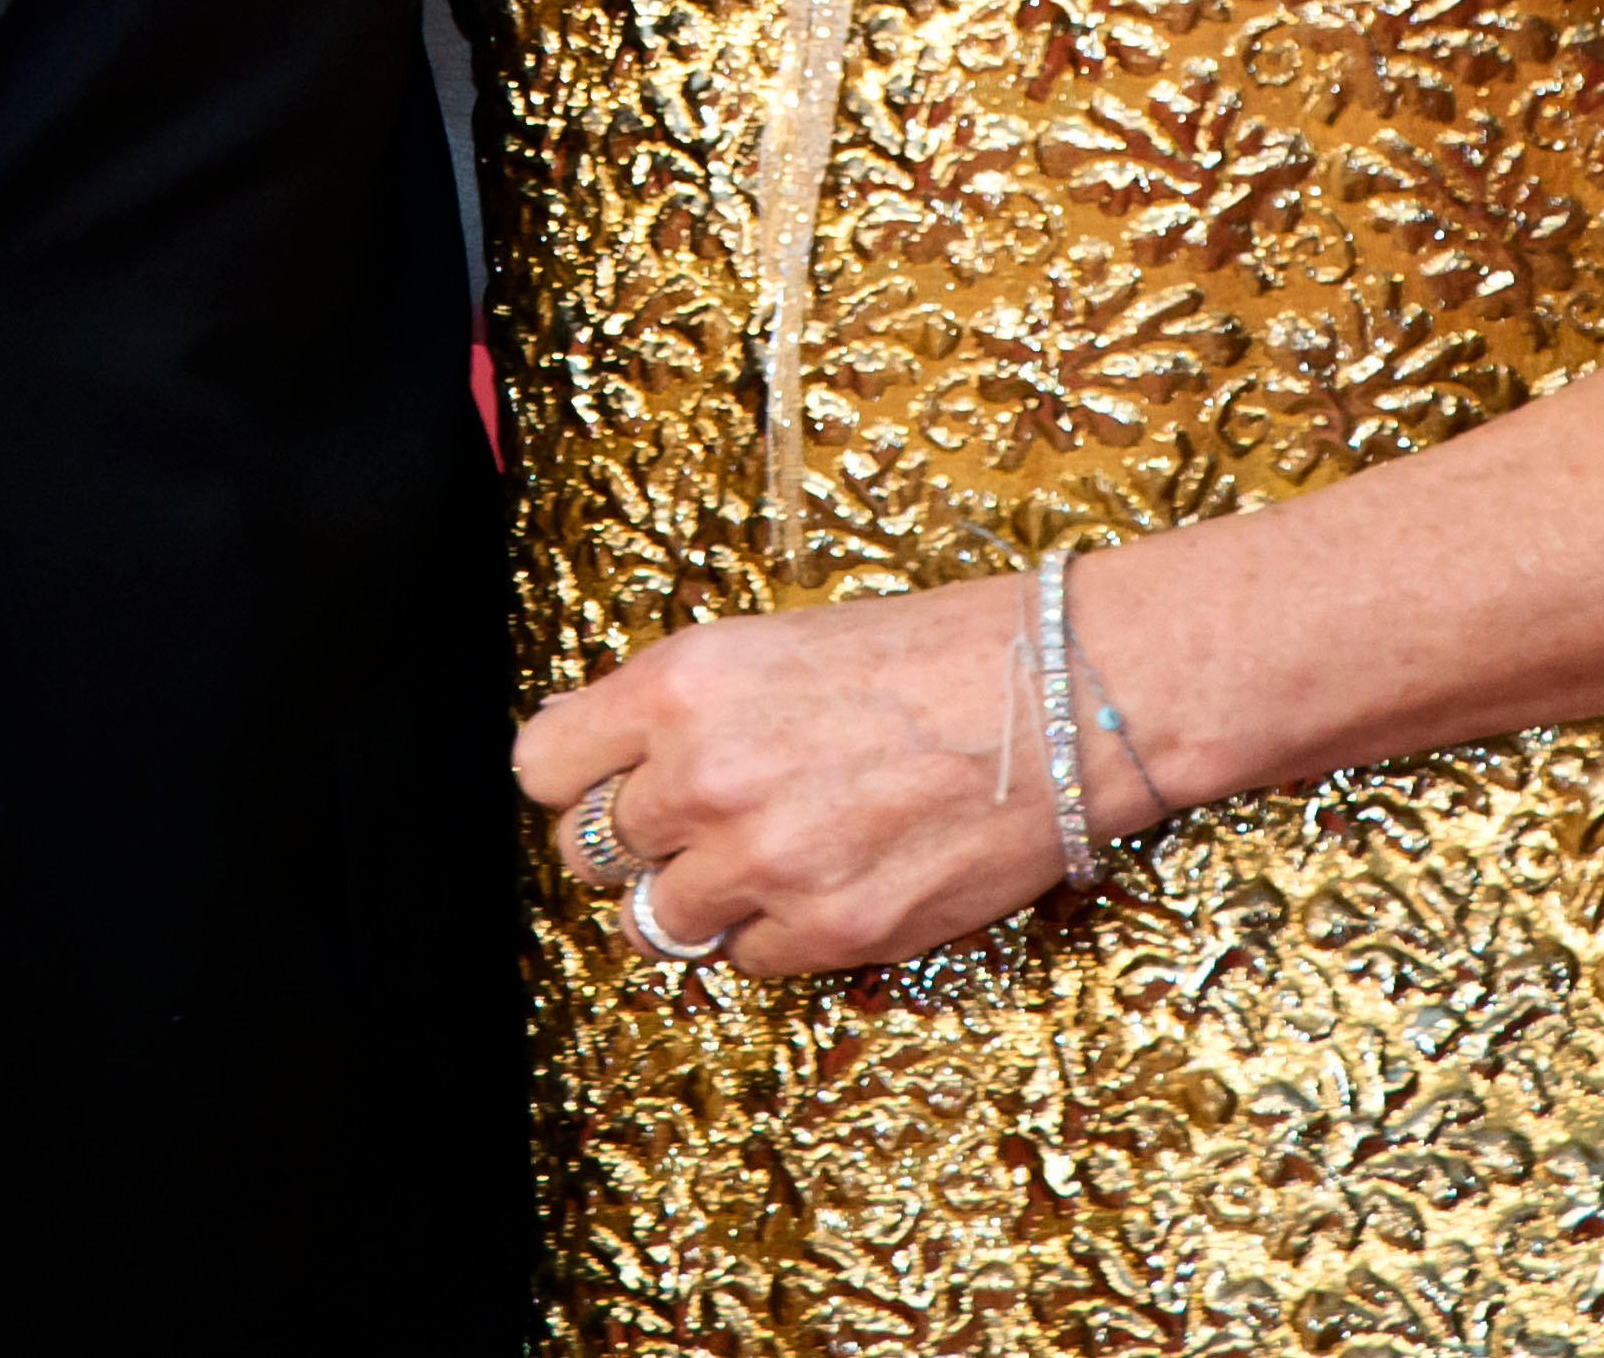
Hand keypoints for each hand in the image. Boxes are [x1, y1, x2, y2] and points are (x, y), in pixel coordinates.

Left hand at [513, 573, 1143, 977]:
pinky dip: (769, 933)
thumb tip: (605, 760)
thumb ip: (678, 707)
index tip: (602, 782)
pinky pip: (743, 962)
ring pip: (656, 922)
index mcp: (683, 686)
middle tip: (696, 820)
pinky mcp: (830, 933)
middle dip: (638, 840)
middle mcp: (705, 779)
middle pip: (589, 853)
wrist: (1062, 695)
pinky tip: (821, 880)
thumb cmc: (933, 652)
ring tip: (760, 857)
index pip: (542, 766)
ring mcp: (766, 865)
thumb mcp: (773, 642)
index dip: (575, 778)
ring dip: (695, 897)